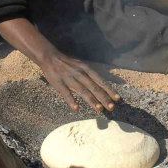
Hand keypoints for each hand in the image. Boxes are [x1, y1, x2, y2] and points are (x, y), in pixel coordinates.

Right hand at [0, 17, 119, 114]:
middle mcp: (80, 74)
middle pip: (94, 87)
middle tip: (111, 108)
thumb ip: (93, 75)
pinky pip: (66, 93)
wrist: (50, 57)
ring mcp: (70, 79)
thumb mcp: (83, 65)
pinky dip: (71, 101)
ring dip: (92, 100)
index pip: (100, 81)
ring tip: (99, 109)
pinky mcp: (59, 84)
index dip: (109, 90)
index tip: (117, 99)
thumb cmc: (68, 63)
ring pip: (83, 91)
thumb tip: (105, 83)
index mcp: (86, 69)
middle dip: (103, 98)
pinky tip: (76, 108)